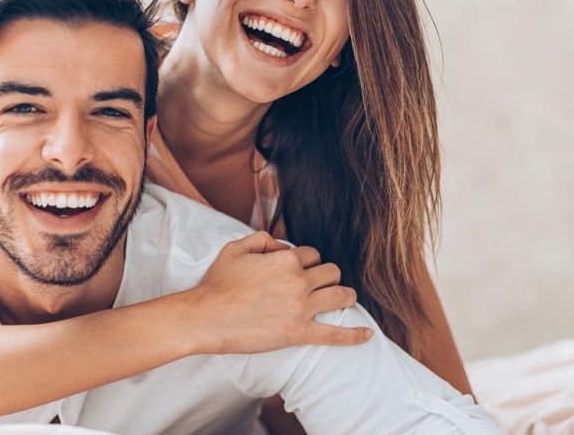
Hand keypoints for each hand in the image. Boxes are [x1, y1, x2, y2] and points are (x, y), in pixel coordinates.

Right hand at [187, 231, 372, 353]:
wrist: (206, 317)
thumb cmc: (217, 284)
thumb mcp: (236, 248)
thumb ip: (262, 239)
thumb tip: (281, 245)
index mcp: (286, 260)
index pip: (313, 254)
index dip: (307, 260)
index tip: (299, 268)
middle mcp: (299, 281)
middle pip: (331, 272)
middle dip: (327, 276)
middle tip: (320, 284)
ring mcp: (302, 308)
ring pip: (340, 296)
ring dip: (345, 295)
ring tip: (345, 298)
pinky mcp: (299, 333)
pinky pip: (335, 334)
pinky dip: (354, 335)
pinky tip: (368, 334)